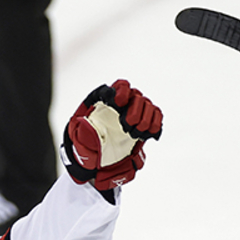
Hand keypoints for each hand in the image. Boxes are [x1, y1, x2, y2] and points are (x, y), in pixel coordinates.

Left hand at [61, 80, 162, 196]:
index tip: (118, 103)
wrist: (103, 153)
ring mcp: (138, 109)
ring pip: (149, 105)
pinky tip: (147, 134)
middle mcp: (126, 100)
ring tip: (134, 134)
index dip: (122, 92)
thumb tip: (84, 123)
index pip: (121, 85)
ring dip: (144, 121)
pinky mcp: (147, 119)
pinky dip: (154, 125)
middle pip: (137, 96)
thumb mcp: (82, 136)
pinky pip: (157, 115)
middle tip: (126, 127)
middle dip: (133, 113)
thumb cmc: (90, 141)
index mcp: (109, 99)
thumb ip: (84, 128)